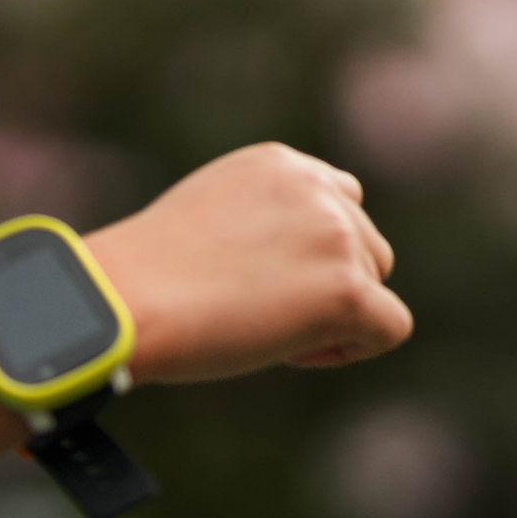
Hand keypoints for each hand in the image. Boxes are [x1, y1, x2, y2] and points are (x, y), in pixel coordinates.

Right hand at [86, 142, 411, 384]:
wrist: (126, 302)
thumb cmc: (145, 277)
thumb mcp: (209, 219)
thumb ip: (263, 222)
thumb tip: (296, 266)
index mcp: (279, 165)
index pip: (340, 201)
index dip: (312, 249)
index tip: (265, 279)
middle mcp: (317, 190)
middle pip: (366, 245)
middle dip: (325, 284)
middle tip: (259, 314)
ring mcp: (337, 237)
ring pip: (376, 284)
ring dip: (334, 315)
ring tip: (267, 331)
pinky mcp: (346, 290)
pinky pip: (390, 327)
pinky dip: (352, 348)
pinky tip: (295, 352)